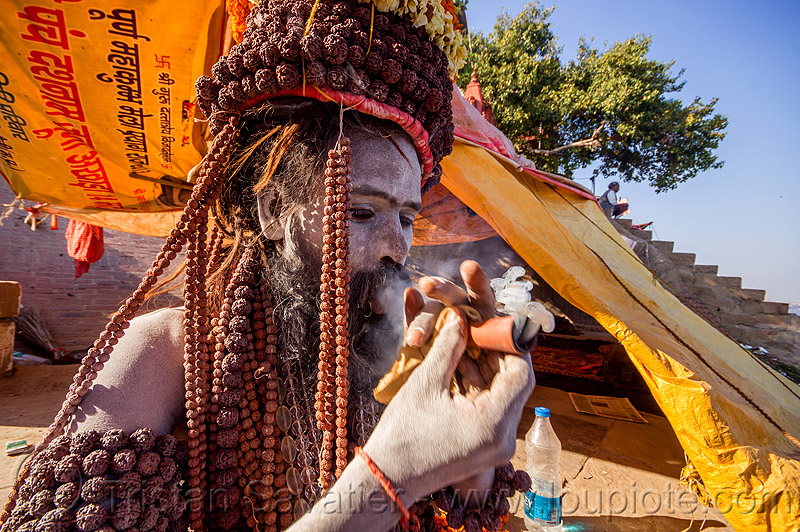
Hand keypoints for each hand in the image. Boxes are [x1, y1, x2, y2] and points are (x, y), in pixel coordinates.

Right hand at [365, 261, 534, 504]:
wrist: (387, 479)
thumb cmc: (401, 436)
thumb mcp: (425, 384)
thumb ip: (448, 347)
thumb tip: (461, 317)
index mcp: (492, 423)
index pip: (520, 373)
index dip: (509, 344)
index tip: (491, 324)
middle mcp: (503, 438)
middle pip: (515, 384)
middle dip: (497, 353)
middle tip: (477, 329)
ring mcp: (496, 445)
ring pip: (503, 394)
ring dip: (486, 367)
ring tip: (464, 343)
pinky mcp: (487, 446)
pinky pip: (492, 407)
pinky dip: (479, 385)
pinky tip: (459, 366)